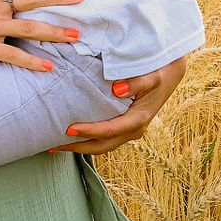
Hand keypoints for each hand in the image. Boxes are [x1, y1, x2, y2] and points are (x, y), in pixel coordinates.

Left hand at [49, 56, 187, 155]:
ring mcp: (128, 132)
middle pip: (101, 146)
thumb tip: (117, 89)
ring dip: (78, 147)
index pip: (109, 131)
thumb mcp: (152, 75)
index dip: (89, 131)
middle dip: (76, 147)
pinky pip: (103, 139)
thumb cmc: (157, 72)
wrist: (169, 74)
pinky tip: (69, 136)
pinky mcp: (124, 127)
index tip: (68, 129)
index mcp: (138, 119)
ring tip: (54, 144)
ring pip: (101, 146)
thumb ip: (137, 82)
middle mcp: (133, 130)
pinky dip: (86, 140)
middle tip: (52, 144)